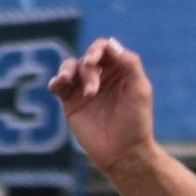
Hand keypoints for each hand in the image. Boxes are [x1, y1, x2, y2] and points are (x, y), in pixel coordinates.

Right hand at [48, 38, 155, 175]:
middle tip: (92, 91)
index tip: (94, 61)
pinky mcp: (71, 103)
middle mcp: (101, 76)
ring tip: (67, 82)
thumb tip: (110, 43)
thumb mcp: (140, 89)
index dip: (97, 49)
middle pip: (86, 58)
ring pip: (69, 67)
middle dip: (87, 71)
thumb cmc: (136, 121)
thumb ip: (129, 63)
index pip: (104, 48)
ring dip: (68, 71)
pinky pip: (58, 85)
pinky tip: (58, 84)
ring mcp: (84, 89)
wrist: (124, 153)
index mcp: (119, 70)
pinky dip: (56, 81)